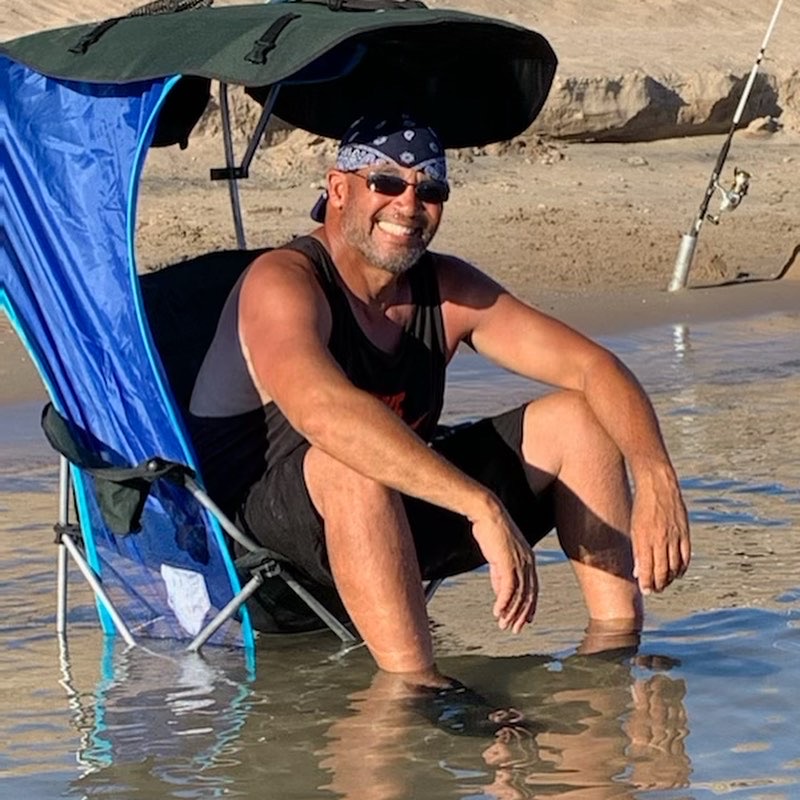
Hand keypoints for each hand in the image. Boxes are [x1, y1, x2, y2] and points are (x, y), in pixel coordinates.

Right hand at [471, 506, 537, 632]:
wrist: (487, 514)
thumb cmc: (491, 531)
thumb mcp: (498, 557)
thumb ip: (500, 576)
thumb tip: (501, 595)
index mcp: (529, 560)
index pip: (533, 589)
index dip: (530, 607)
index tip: (525, 621)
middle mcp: (528, 563)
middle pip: (529, 595)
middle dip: (522, 615)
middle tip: (514, 630)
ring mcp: (520, 563)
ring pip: (519, 595)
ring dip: (511, 613)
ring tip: (504, 625)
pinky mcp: (508, 562)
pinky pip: (508, 588)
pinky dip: (503, 603)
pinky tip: (497, 612)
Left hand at [631, 469, 689, 593]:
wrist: (658, 486)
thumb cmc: (642, 508)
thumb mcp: (634, 529)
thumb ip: (636, 551)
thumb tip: (637, 572)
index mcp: (645, 539)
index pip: (647, 569)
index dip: (647, 583)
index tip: (646, 591)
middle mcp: (661, 539)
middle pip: (662, 570)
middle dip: (658, 584)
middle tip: (655, 590)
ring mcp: (675, 537)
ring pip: (675, 566)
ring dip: (670, 578)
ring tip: (664, 583)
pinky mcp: (685, 533)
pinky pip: (686, 556)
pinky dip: (682, 568)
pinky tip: (677, 573)